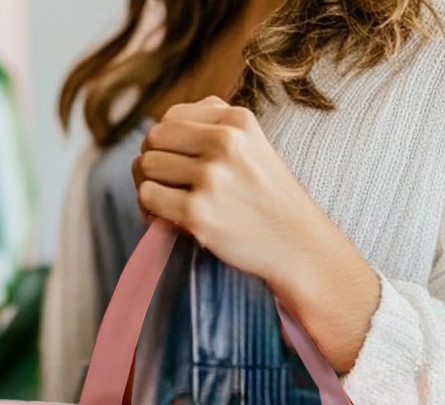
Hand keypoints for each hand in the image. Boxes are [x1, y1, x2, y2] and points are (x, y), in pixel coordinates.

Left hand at [133, 96, 380, 373]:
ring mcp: (211, 178)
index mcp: (237, 120)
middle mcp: (225, 142)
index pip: (172, 117)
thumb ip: (216, 126)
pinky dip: (150, 210)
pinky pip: (148, 197)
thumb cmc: (271, 201)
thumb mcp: (255, 146)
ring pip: (146, 167)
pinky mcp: (198, 212)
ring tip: (167, 206)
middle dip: (152, 164)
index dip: (165, 144)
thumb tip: (163, 126)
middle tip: (166, 188)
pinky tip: (166, 221)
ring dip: (149, 188)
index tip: (176, 167)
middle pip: (154, 139)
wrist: (298, 246)